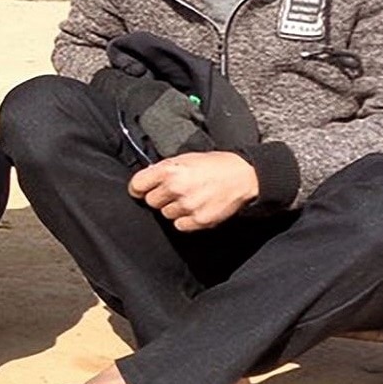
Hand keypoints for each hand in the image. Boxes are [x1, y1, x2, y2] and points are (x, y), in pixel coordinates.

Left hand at [128, 151, 259, 231]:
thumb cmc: (216, 164)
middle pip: (151, 202)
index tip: (142, 190)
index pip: (137, 185)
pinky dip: (185, 220)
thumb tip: (148, 179)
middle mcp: (176, 188)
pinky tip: (196, 208)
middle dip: (160, 197)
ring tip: (190, 197)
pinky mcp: (199, 220)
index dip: (139, 188)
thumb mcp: (186, 158)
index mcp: (170, 170)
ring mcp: (188, 206)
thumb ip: (164, 169)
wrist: (245, 176)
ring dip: (174, 208)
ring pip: (166, 214)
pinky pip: (180, 225)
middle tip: (174, 191)